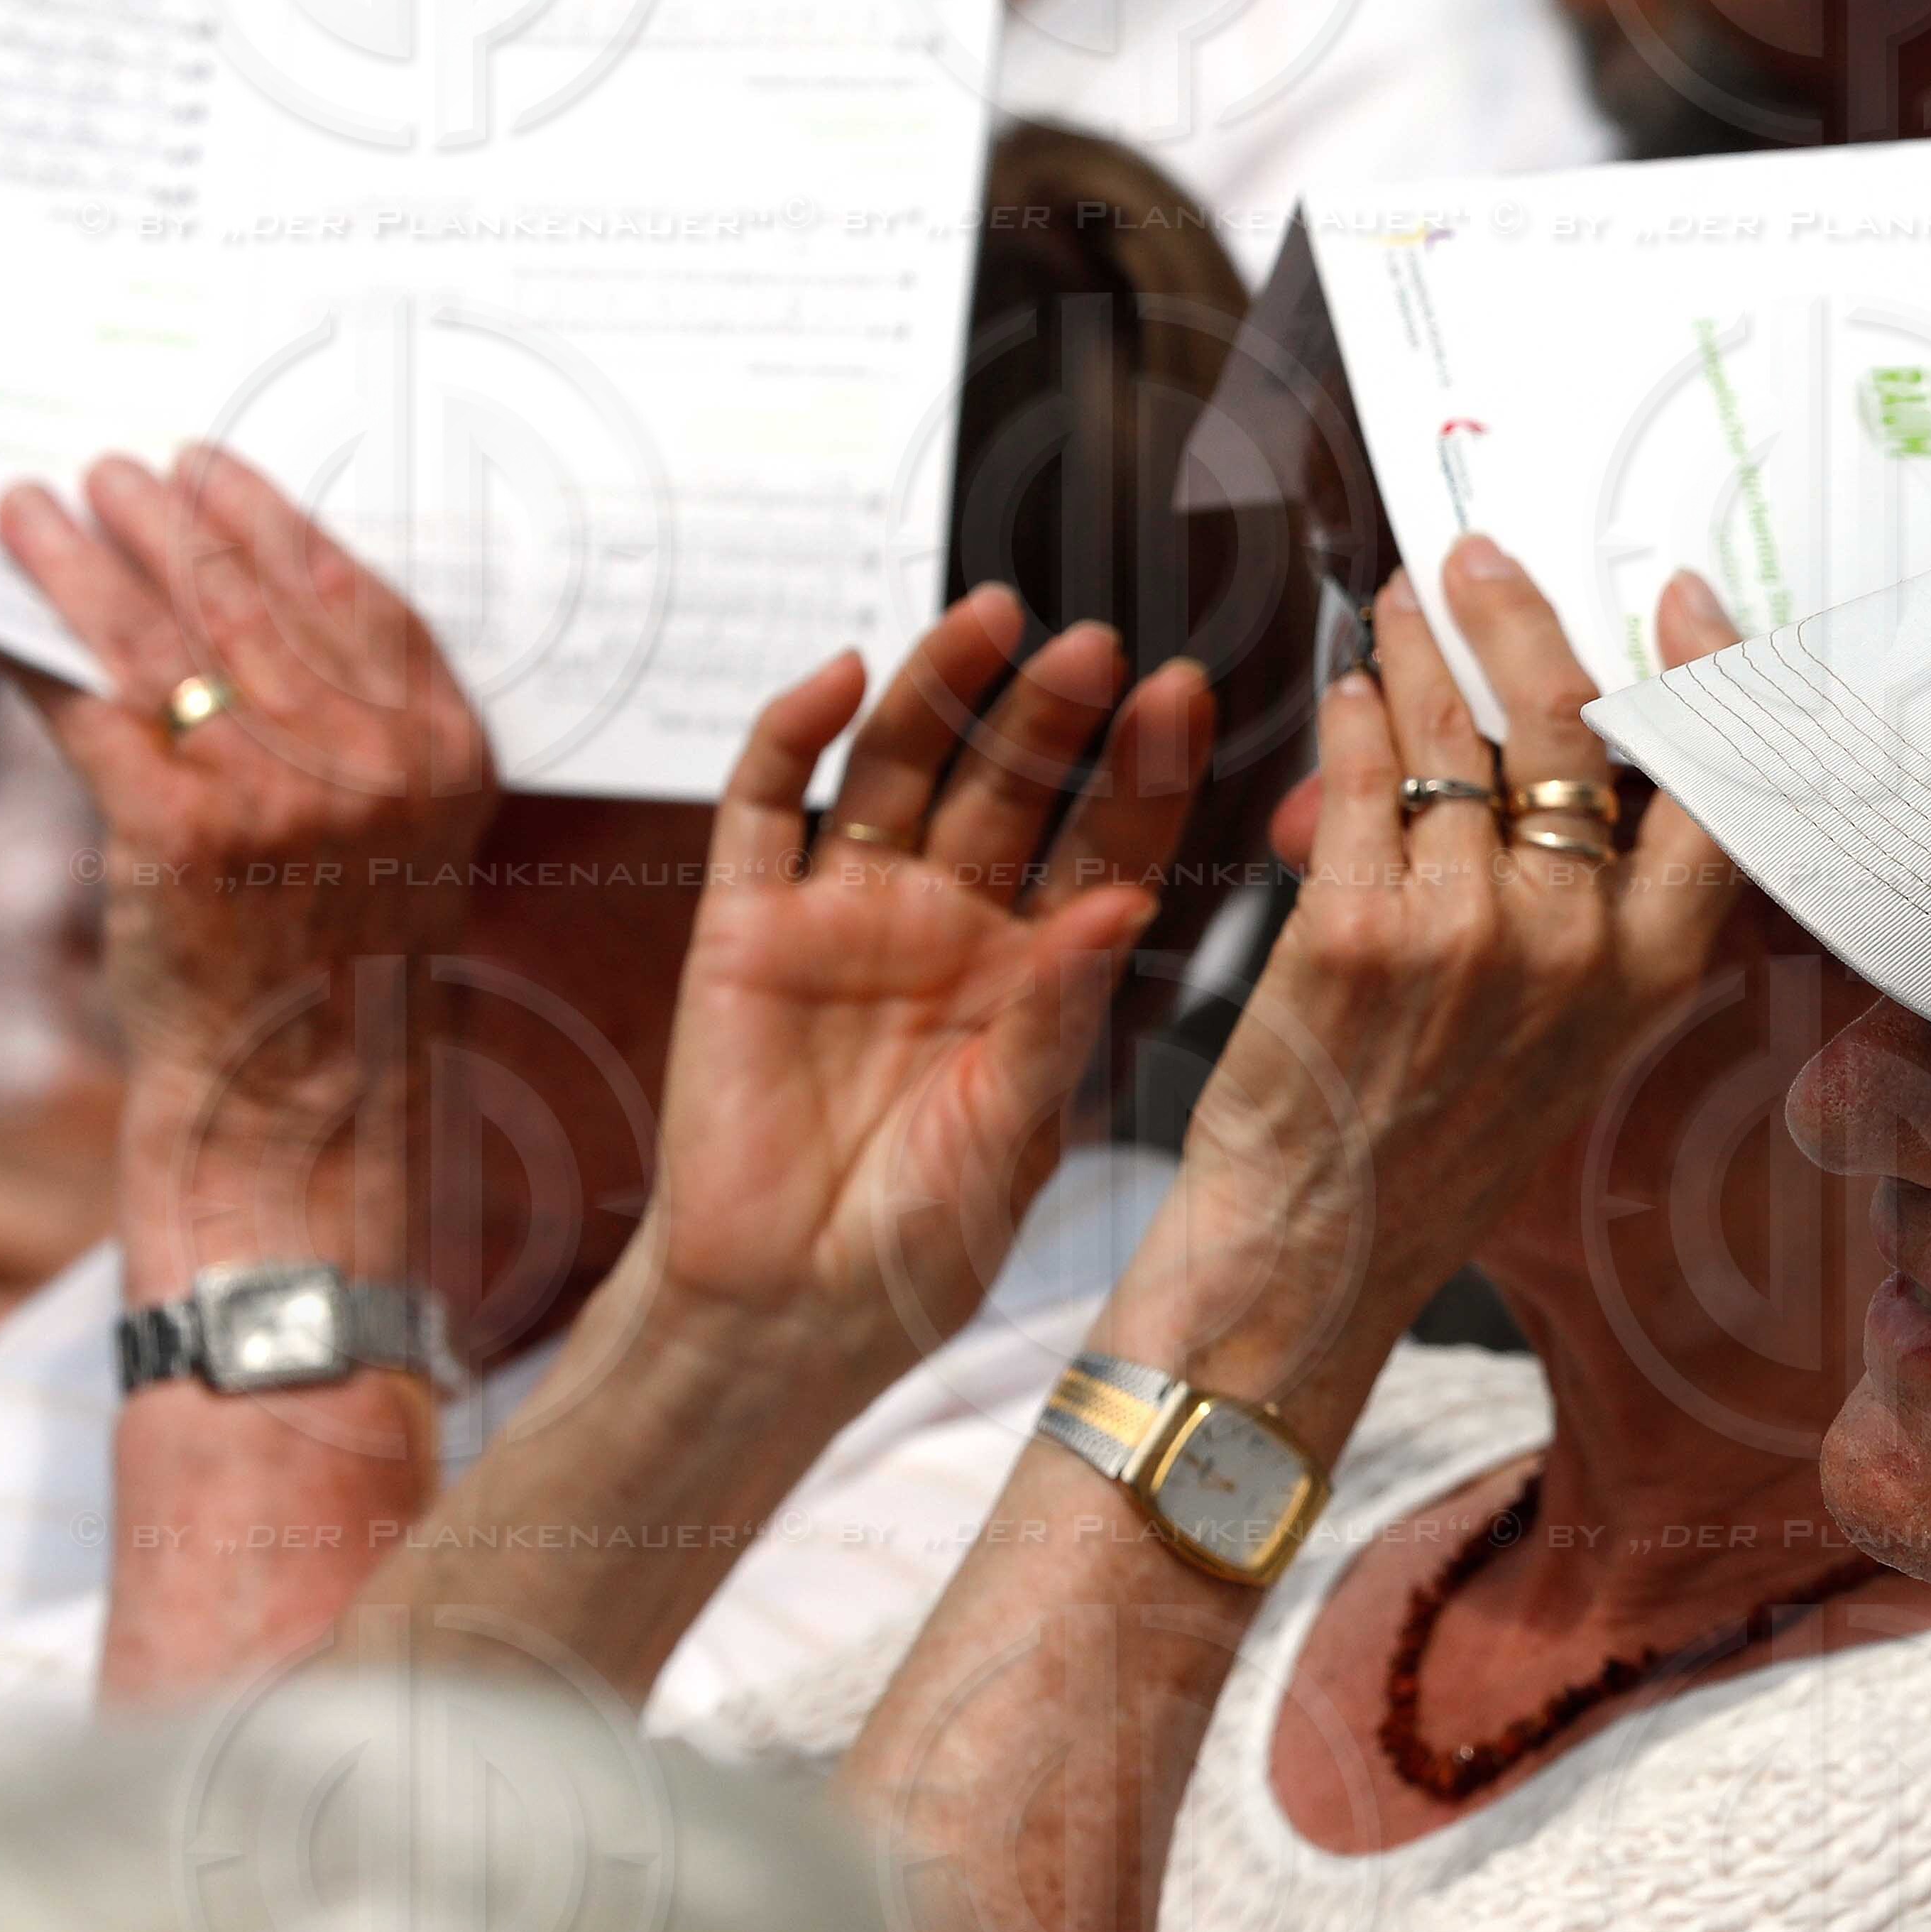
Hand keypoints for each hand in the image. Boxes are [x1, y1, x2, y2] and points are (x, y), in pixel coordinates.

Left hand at [0, 447, 493, 1273]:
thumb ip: (360, 727)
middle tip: (113, 471)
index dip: (277, 522)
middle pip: (253, 602)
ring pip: (164, 641)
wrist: (304, 1093)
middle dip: (168, 520)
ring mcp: (282, 799)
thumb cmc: (337, 954)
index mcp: (445, 753)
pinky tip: (5, 618)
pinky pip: (92, 714)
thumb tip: (231, 598)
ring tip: (42, 509)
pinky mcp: (182, 835)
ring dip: (88, 561)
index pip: (357, 600)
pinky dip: (38, 655)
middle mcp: (375, 767)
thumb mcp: (399, 832)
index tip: (218, 473)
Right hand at [607, 588, 1202, 1405]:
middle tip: (1103, 645)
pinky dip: (788, 733)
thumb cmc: (920, 1243)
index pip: (1107, 842)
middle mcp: (950, 923)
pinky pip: (759, 809)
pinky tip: (837, 672)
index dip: (1143, 771)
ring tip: (996, 618)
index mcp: (1037, 968)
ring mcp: (846, 917)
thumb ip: (1059, 1015)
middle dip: (1055, 713)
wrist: (791, 1313)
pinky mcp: (743, 929)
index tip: (1186, 697)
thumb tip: (1124, 906)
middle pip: (1011, 786)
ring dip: (942, 689)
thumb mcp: (1015, 1131)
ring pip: (897, 769)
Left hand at [1104, 538, 1743, 1426]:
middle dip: (1517, 617)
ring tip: (1399, 611)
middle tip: (1480, 562)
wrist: (1318, 1251)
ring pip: (1450, 735)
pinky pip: (1363, 776)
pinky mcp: (1357, 932)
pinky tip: (1346, 696)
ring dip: (1416, 649)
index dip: (1701, 675)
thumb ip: (1589, 910)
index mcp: (1649, 974)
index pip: (1712, 790)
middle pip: (1569, 726)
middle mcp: (1574, 949)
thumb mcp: (1570, 1038)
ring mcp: (1468, 936)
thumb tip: (1548, 752)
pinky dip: (1352, 717)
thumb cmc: (1438, 1148)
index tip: (1678, 599)